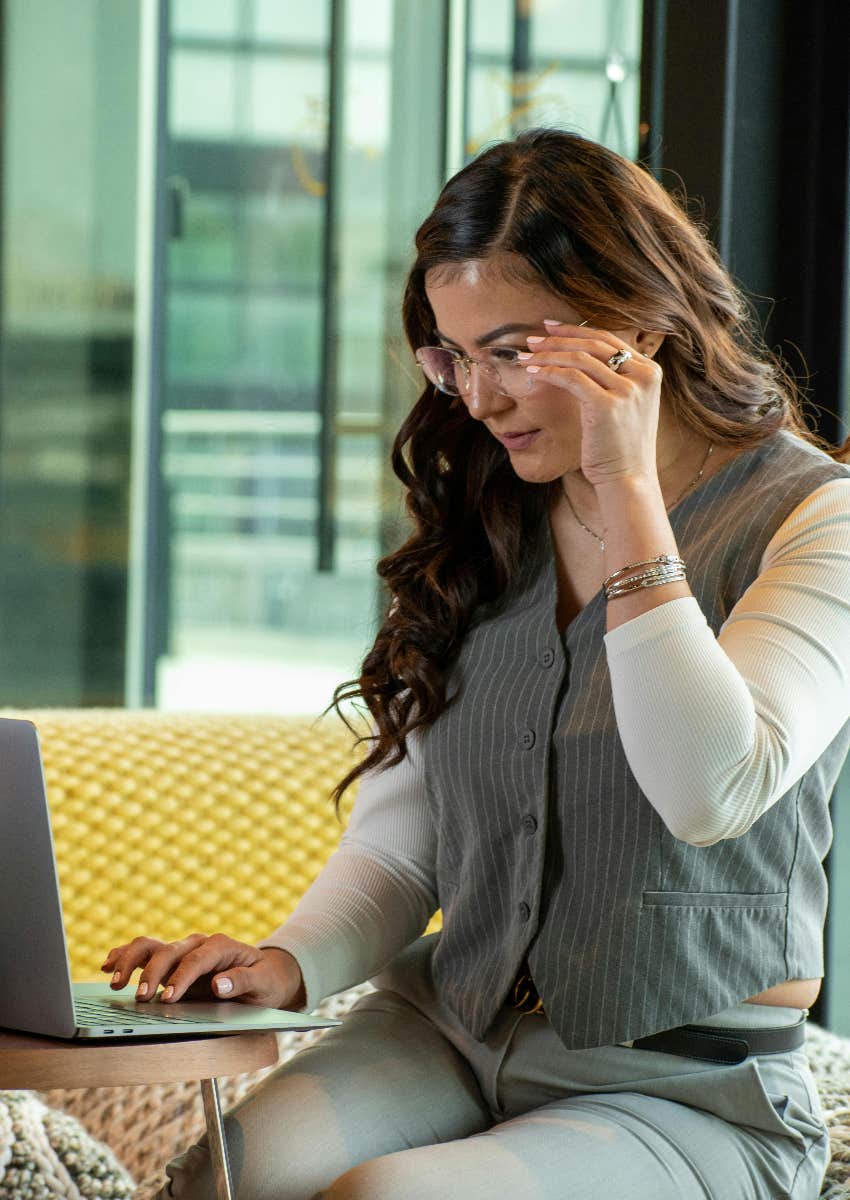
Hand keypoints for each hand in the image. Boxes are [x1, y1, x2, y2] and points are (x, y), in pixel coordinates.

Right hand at [101, 933, 305, 1008]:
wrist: (264, 973)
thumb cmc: (264, 980)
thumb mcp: (263, 983)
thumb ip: (243, 982)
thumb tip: (219, 985)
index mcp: (221, 946)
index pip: (196, 960)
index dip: (181, 978)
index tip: (168, 998)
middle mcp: (198, 944)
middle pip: (168, 951)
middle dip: (152, 973)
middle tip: (141, 997)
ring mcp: (182, 951)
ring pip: (150, 946)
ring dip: (130, 961)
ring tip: (115, 982)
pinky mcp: (171, 962)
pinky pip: (143, 952)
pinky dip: (124, 955)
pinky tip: (108, 964)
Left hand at [524, 321, 662, 488]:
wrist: (628, 478)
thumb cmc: (619, 446)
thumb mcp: (627, 405)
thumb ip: (614, 379)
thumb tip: (578, 357)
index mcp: (650, 371)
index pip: (609, 340)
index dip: (577, 330)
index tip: (551, 328)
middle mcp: (643, 376)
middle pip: (593, 344)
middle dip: (558, 338)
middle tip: (532, 339)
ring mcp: (628, 390)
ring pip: (580, 358)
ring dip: (548, 354)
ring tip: (526, 357)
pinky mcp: (607, 405)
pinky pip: (571, 378)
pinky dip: (549, 372)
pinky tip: (532, 373)